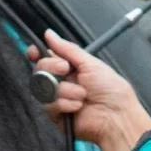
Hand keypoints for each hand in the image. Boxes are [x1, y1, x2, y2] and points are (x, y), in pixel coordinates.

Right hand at [27, 29, 150, 150]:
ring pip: (43, 88)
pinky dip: (65, 103)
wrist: (117, 116)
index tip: (34, 52)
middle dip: (51, 67)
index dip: (36, 55)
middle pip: (40, 70)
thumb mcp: (90, 63)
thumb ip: (67, 49)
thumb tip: (49, 33)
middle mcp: (61, 82)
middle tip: (65, 69)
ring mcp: (58, 99)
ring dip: (64, 89)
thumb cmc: (110, 88)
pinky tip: (79, 106)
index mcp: (70, 68)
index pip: (45, 58)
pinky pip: (49, 106)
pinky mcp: (57, 116)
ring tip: (82, 95)